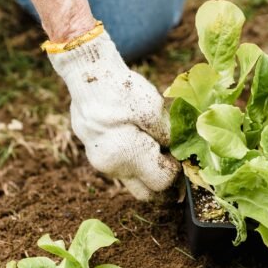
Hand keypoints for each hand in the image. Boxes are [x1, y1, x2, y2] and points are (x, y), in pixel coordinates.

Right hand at [49, 30, 177, 200]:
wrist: (87, 74)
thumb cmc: (121, 90)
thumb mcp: (153, 109)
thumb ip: (168, 135)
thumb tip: (178, 151)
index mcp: (128, 157)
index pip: (161, 182)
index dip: (175, 170)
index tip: (180, 153)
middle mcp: (112, 167)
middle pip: (145, 192)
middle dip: (161, 180)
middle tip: (171, 158)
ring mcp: (101, 163)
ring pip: (132, 179)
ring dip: (146, 168)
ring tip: (153, 142)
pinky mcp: (95, 154)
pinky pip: (120, 167)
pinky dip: (132, 159)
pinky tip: (136, 136)